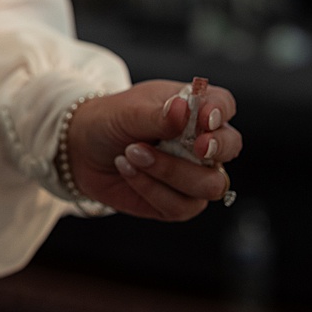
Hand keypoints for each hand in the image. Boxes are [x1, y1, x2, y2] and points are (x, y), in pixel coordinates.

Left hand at [65, 79, 241, 219]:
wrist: (80, 150)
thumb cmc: (108, 121)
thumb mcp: (126, 111)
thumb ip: (157, 114)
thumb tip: (183, 110)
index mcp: (193, 110)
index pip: (224, 106)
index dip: (220, 112)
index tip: (205, 119)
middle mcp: (201, 144)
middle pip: (231, 147)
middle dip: (215, 149)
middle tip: (193, 146)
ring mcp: (193, 175)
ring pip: (210, 184)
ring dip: (171, 171)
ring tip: (132, 153)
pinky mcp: (178, 203)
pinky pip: (181, 206)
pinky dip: (151, 189)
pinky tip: (127, 170)